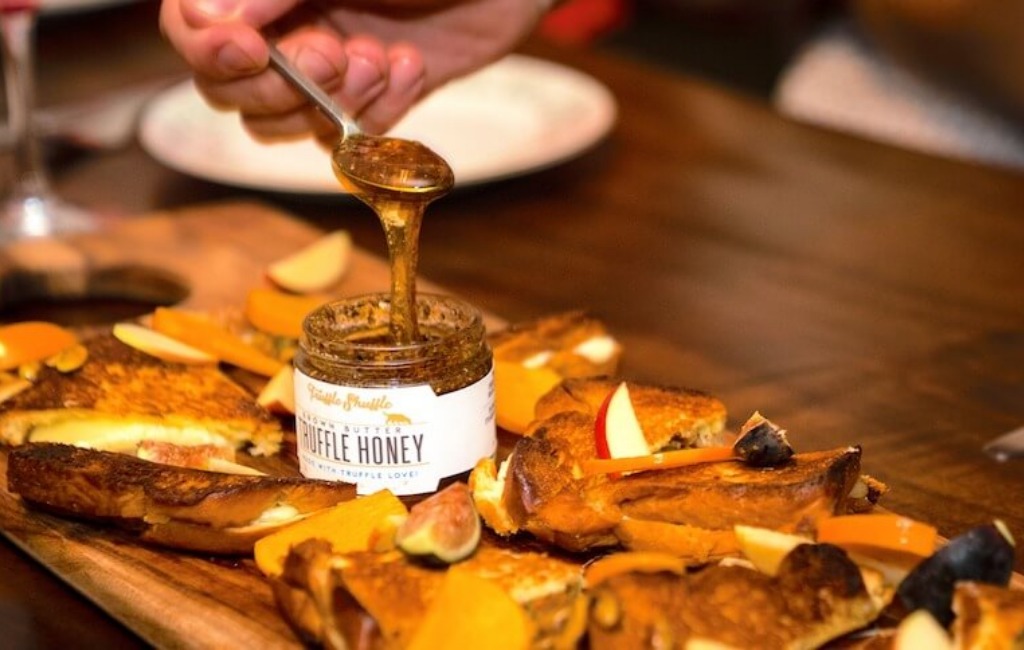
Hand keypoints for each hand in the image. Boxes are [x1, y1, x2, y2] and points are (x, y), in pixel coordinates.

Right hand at [159, 0, 546, 139]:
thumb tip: (200, 16)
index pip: (190, 29)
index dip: (208, 50)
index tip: (249, 48)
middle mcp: (285, 24)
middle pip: (230, 90)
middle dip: (282, 83)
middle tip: (333, 52)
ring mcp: (328, 63)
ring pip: (284, 123)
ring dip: (330, 101)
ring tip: (379, 58)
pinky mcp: (373, 96)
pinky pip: (348, 134)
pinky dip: (378, 110)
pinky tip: (410, 67)